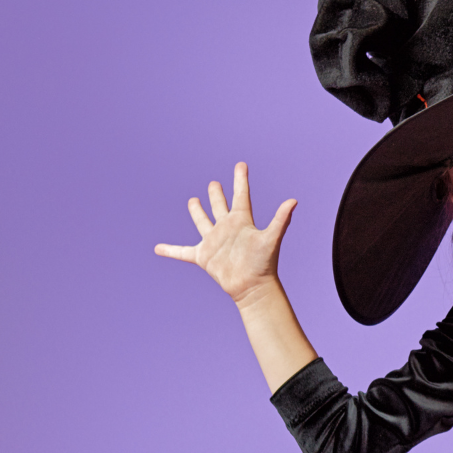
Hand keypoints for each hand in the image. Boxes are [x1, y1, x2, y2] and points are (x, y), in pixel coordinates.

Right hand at [153, 162, 298, 306]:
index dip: (241, 180)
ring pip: (202, 222)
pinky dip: (170, 250)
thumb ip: (280, 219)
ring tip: (193, 200)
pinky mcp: (203, 256)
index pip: (241, 195)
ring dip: (197, 211)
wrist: (252, 287)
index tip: (241, 165)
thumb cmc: (264, 263)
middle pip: (219, 206)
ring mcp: (214, 242)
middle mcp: (227, 229)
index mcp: (242, 221)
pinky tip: (158, 248)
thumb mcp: (271, 238)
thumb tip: (293, 200)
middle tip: (214, 183)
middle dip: (216, 194)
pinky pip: (182, 252)